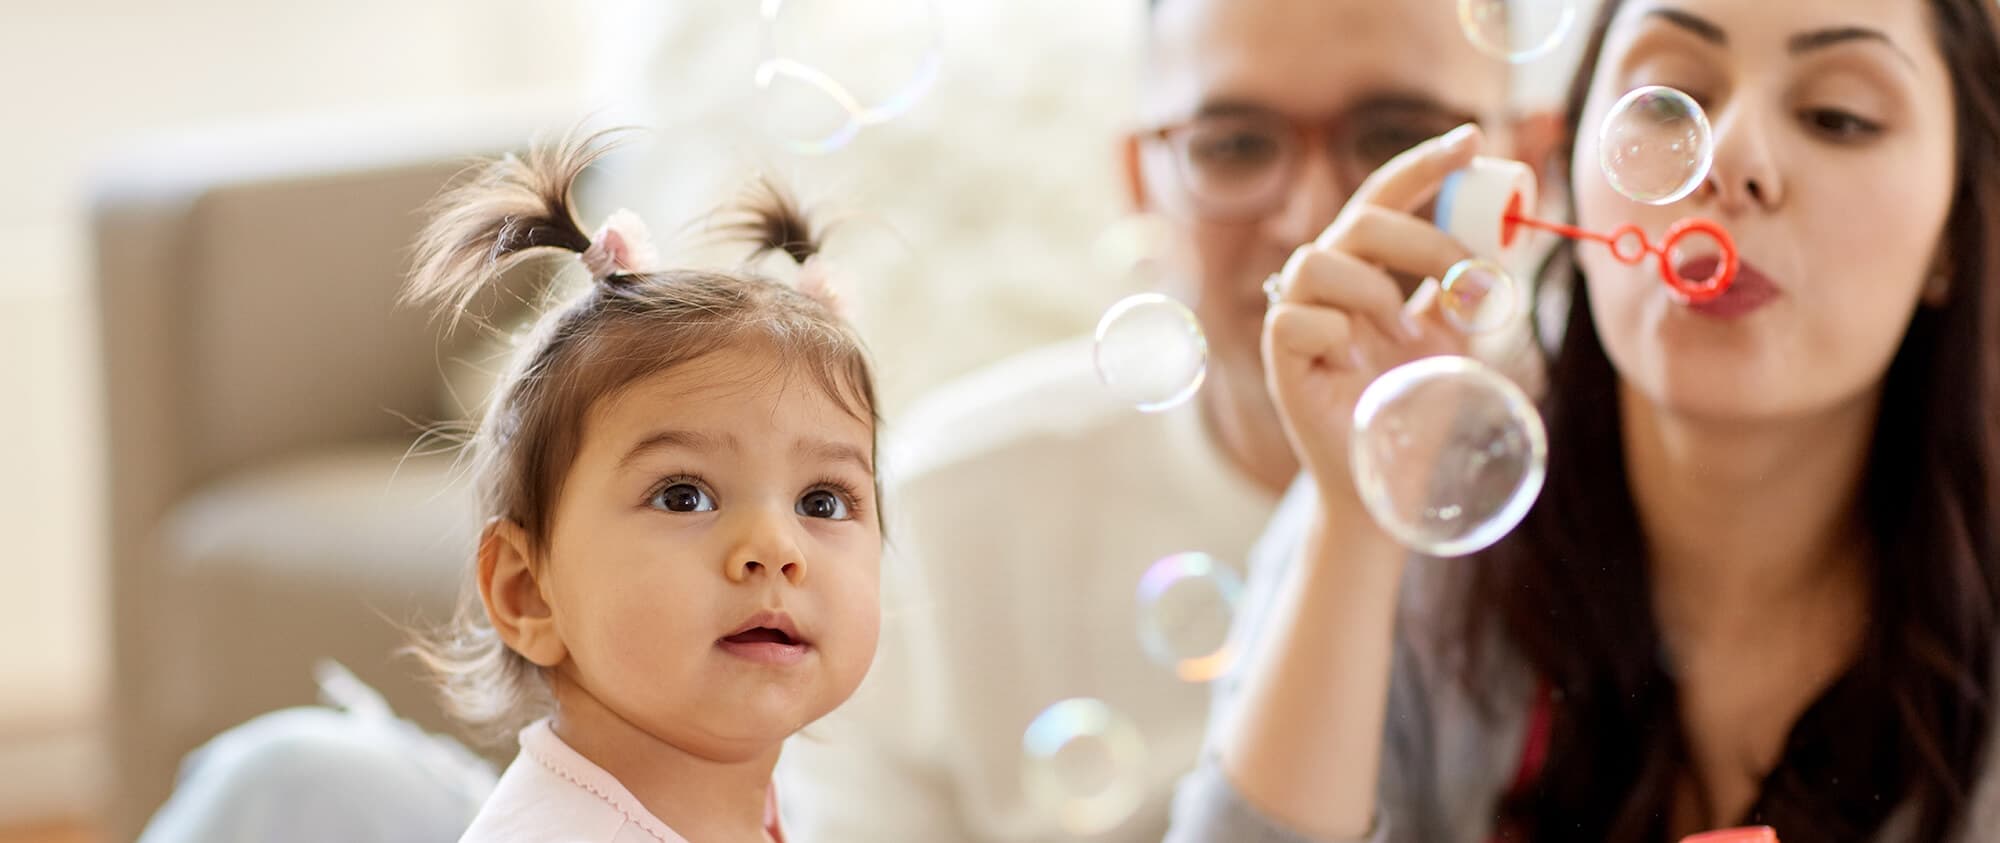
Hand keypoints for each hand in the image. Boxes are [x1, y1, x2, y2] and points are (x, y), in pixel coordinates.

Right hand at [1262, 123, 1484, 511]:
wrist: (1392, 484)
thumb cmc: (1419, 408)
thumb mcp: (1455, 339)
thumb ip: (1464, 290)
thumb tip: (1503, 244)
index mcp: (1369, 266)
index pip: (1388, 195)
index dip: (1426, 163)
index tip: (1474, 139)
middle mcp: (1329, 284)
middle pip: (1359, 218)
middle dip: (1421, 239)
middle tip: (1464, 280)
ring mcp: (1299, 319)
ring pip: (1315, 261)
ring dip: (1373, 292)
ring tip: (1405, 336)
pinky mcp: (1280, 362)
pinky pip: (1295, 320)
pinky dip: (1336, 335)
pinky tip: (1355, 366)